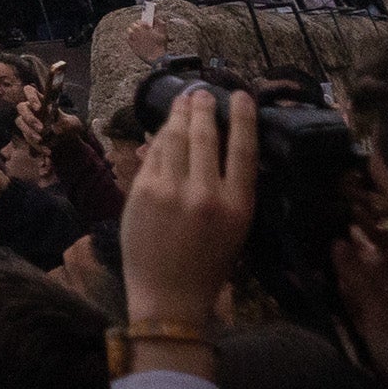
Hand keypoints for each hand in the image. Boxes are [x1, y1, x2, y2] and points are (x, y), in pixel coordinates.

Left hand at [116, 87, 249, 334]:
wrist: (168, 296)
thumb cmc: (207, 265)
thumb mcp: (235, 230)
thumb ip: (230, 189)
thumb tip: (221, 146)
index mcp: (238, 207)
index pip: (245, 150)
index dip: (243, 118)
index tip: (241, 95)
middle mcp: (206, 194)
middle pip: (206, 136)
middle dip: (204, 108)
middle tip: (203, 93)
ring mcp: (171, 190)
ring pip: (176, 138)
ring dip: (180, 114)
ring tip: (184, 101)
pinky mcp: (142, 191)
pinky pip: (153, 153)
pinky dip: (160, 137)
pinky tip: (163, 128)